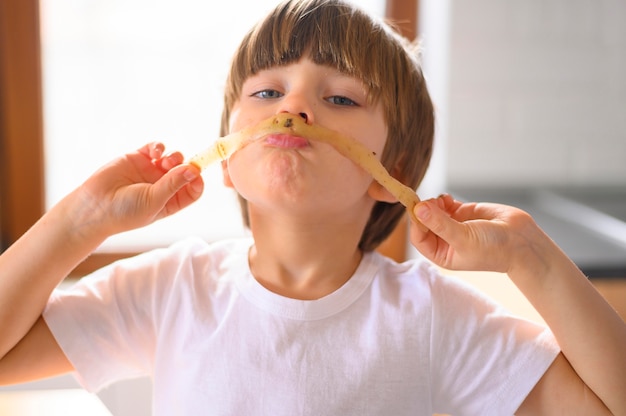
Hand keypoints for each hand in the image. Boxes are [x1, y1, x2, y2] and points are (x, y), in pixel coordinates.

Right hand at [73, 142, 203, 237]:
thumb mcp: (153, 201)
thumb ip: (173, 184)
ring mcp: (151, 171)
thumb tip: (193, 170)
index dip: (197, 180)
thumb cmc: (125, 212)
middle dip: (186, 164)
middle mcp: (164, 185)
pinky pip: (155, 148)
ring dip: (174, 156)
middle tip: (178, 165)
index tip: (195, 172)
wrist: (94, 207)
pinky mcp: (138, 158)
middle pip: (185, 171)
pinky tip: (155, 152)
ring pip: (173, 158)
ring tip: (165, 161)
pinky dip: (158, 146)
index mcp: (171, 201)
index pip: (193, 189)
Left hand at [409, 194, 540, 273]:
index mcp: (441, 253)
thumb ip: (439, 223)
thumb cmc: (493, 248)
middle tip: (427, 200)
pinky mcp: (462, 213)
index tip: (417, 207)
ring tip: (442, 201)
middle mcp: (444, 240)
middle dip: (423, 210)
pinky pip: (444, 204)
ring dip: (433, 203)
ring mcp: (452, 225)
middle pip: (423, 222)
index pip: (418, 237)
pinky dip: (442, 199)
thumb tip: (418, 208)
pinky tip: (447, 199)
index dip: (415, 222)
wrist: (521, 242)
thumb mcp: (463, 237)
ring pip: (432, 211)